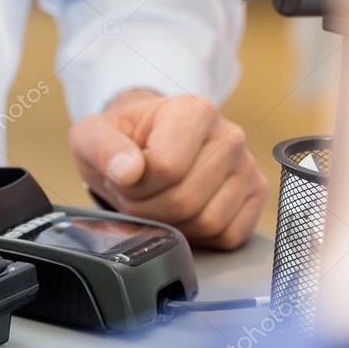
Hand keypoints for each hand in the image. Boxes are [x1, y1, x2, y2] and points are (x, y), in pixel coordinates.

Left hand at [68, 89, 267, 249]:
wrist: (144, 145)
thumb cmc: (122, 140)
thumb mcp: (93, 135)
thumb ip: (102, 147)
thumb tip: (128, 172)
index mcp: (194, 111)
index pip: (166, 168)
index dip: (135, 186)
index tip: (125, 176)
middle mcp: (229, 136)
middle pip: (185, 200)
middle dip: (149, 208)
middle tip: (137, 193)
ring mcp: (247, 167)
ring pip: (208, 222)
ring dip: (172, 224)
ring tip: (157, 200)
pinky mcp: (256, 195)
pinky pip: (229, 235)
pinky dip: (199, 236)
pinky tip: (182, 214)